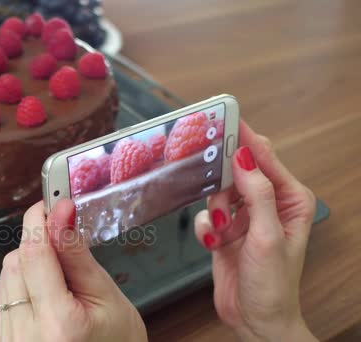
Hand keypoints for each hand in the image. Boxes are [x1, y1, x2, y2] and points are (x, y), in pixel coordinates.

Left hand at [0, 201, 146, 341]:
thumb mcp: (108, 299)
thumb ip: (78, 256)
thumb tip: (62, 215)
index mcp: (58, 324)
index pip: (35, 253)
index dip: (39, 220)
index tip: (50, 201)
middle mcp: (25, 336)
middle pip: (16, 260)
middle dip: (39, 244)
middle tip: (65, 242)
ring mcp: (9, 341)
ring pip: (6, 275)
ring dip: (29, 264)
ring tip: (60, 280)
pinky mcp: (3, 340)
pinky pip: (2, 295)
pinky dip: (21, 283)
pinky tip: (45, 292)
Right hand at [194, 121, 317, 340]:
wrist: (256, 322)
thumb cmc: (273, 285)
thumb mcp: (267, 236)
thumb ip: (255, 193)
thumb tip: (243, 155)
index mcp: (289, 199)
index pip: (264, 157)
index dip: (243, 138)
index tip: (222, 119)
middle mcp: (268, 203)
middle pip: (237, 170)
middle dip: (221, 180)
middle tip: (209, 180)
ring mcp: (245, 217)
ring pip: (218, 191)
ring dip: (214, 210)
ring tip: (221, 230)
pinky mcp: (225, 231)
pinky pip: (207, 215)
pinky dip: (206, 227)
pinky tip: (214, 243)